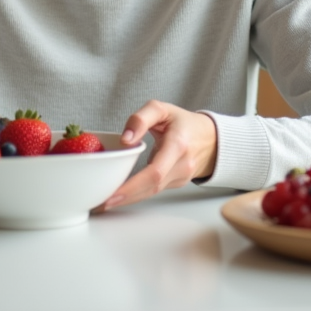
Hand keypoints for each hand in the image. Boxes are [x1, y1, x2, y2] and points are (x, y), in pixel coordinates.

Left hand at [102, 100, 217, 209]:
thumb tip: (125, 139)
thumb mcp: (162, 109)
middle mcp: (182, 164)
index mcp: (178, 144)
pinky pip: (154, 190)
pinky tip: (121, 195)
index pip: (155, 172)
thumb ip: (141, 118)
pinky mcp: (177, 184)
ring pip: (152, 192)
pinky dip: (137, 194)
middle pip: (152, 187)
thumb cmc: (183, 122)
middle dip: (125, 197)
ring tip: (104, 201)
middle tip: (100, 202)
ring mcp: (181, 177)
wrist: (210, 138)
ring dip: (128, 198)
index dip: (133, 186)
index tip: (113, 193)